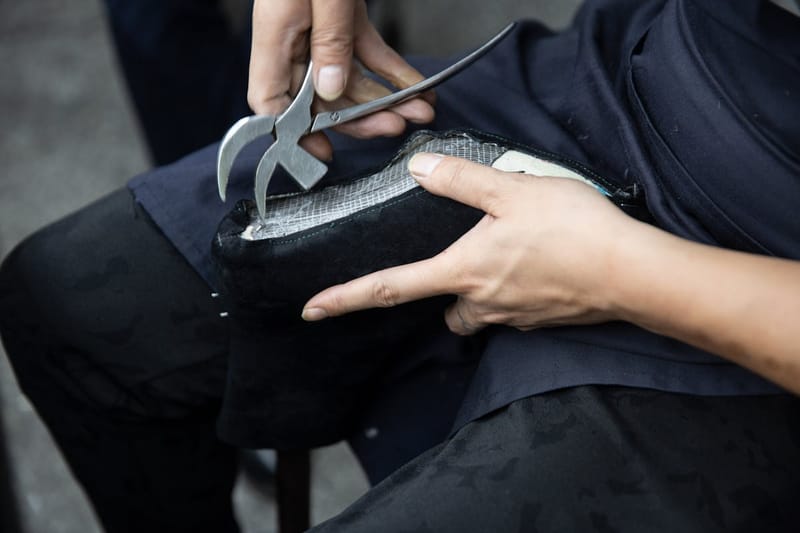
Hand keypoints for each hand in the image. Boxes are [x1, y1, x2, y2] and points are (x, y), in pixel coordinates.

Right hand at [248, 0, 434, 159]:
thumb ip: (330, 40)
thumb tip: (332, 92)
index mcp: (275, 33)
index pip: (269, 99)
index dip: (292, 131)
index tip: (322, 152)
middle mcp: (294, 36)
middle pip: (319, 96)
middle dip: (359, 117)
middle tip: (393, 128)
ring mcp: (319, 27)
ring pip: (348, 77)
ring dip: (384, 97)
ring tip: (418, 110)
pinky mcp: (343, 14)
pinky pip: (367, 51)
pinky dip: (392, 69)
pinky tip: (417, 85)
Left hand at [302, 154, 640, 334]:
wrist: (633, 273)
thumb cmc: (573, 231)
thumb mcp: (512, 190)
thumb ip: (461, 180)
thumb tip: (420, 168)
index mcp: (463, 270)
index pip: (390, 288)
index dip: (345, 297)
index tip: (312, 308)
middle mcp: (482, 302)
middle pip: (445, 308)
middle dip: (444, 290)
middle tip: (464, 257)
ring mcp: (514, 316)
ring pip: (479, 311)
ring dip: (481, 291)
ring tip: (507, 256)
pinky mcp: (543, 320)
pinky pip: (513, 310)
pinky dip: (515, 291)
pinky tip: (539, 265)